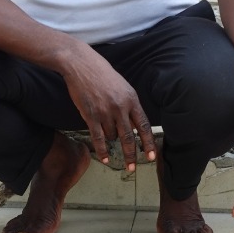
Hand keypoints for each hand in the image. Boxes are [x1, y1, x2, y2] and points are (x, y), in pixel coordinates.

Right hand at [58, 43, 156, 171]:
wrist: (81, 64)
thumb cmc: (102, 74)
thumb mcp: (122, 86)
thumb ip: (130, 105)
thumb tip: (136, 124)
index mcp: (131, 99)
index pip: (143, 125)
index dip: (148, 143)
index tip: (152, 156)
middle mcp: (120, 107)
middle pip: (129, 137)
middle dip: (132, 155)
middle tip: (133, 168)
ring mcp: (105, 112)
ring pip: (112, 137)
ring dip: (111, 139)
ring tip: (105, 127)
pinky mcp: (91, 115)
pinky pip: (99, 138)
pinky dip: (102, 151)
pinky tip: (105, 159)